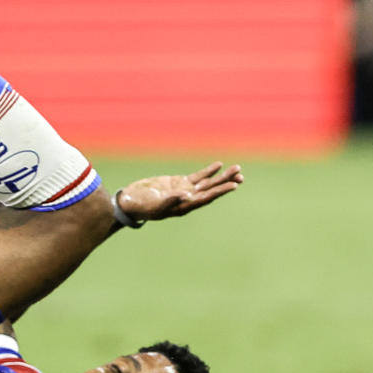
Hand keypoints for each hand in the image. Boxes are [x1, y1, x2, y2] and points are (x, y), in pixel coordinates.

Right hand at [113, 162, 243, 224]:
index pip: (207, 197)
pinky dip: (208, 171)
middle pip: (211, 189)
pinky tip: (219, 165)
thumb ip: (170, 201)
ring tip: (237, 169)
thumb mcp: (155, 205)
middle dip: (226, 183)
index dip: (220, 191)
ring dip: (221, 176)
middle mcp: (188, 199)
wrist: (131, 201)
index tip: (234, 185)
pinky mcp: (180, 182)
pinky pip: (198, 176)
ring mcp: (185, 190)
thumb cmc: (141, 206)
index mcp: (185, 206)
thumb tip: (187, 196)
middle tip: (241, 176)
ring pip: (207, 182)